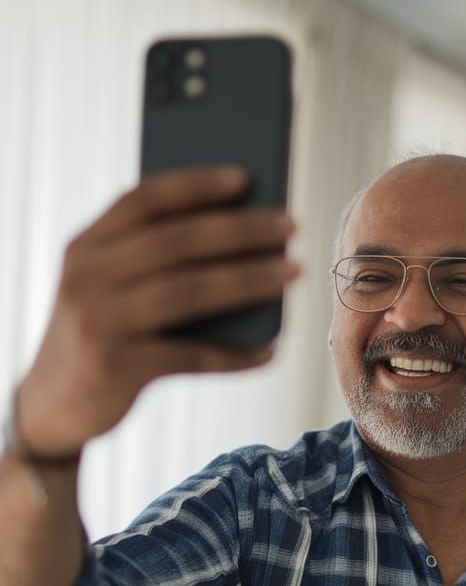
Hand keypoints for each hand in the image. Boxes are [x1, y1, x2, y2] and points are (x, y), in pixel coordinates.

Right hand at [16, 166, 300, 458]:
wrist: (52, 406)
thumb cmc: (99, 337)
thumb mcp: (108, 289)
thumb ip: (149, 263)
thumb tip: (243, 244)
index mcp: (85, 246)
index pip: (144, 200)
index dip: (195, 185)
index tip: (245, 179)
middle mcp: (87, 276)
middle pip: (178, 241)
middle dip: (241, 230)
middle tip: (290, 227)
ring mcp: (101, 320)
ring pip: (191, 291)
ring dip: (250, 280)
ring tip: (293, 272)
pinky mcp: (118, 365)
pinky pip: (192, 355)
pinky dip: (236, 354)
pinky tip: (271, 349)